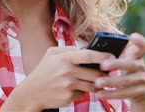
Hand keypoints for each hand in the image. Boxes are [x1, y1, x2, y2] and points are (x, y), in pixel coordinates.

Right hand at [0, 46, 114, 110]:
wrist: (31, 93)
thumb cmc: (44, 70)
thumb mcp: (52, 54)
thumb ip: (69, 49)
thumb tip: (88, 49)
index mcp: (65, 58)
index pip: (89, 55)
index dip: (103, 56)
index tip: (113, 56)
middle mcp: (68, 71)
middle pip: (95, 73)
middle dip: (105, 74)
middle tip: (110, 72)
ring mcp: (68, 85)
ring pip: (92, 85)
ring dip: (98, 84)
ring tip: (99, 81)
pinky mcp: (69, 97)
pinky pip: (83, 93)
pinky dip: (83, 91)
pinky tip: (77, 88)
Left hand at [95, 33, 144, 111]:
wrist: (143, 94)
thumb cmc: (128, 72)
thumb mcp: (125, 60)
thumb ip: (118, 48)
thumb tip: (107, 28)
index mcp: (137, 56)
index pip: (144, 46)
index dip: (140, 41)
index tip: (132, 36)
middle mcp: (142, 66)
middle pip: (131, 64)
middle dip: (117, 64)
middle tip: (103, 64)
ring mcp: (143, 80)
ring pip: (127, 80)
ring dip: (111, 81)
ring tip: (98, 82)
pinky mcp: (141, 93)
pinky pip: (125, 93)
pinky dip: (112, 94)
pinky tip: (100, 94)